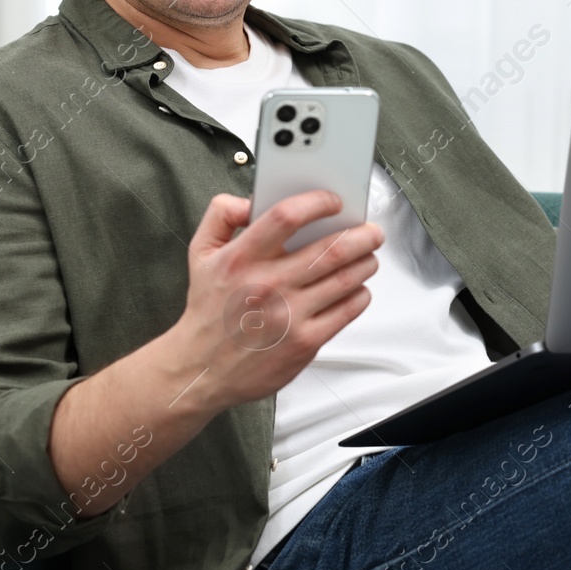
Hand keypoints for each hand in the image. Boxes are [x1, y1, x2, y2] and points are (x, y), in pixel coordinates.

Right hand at [172, 190, 382, 412]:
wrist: (201, 369)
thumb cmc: (208, 311)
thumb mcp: (200, 254)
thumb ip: (222, 216)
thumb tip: (252, 200)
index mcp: (241, 258)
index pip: (286, 217)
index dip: (317, 203)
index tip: (333, 201)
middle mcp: (267, 285)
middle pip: (331, 249)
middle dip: (361, 234)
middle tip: (370, 231)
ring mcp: (289, 315)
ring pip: (346, 278)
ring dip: (366, 262)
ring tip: (368, 256)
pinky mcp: (305, 342)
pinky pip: (348, 310)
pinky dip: (360, 294)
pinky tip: (356, 288)